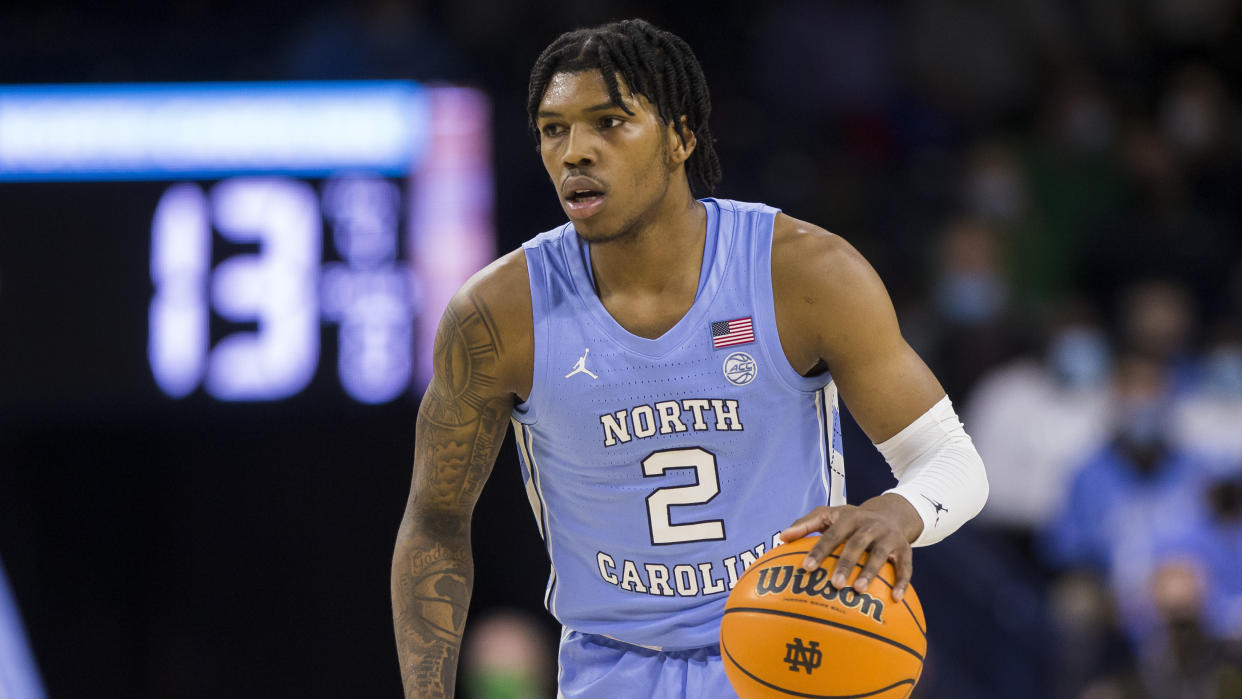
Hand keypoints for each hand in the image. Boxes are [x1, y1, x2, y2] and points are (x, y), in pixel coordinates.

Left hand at [779, 494, 920, 600]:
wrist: (891, 513)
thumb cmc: (852, 520)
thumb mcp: (829, 514)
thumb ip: (805, 524)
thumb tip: (782, 538)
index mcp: (849, 518)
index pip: (832, 534)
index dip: (819, 551)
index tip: (806, 568)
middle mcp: (870, 526)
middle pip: (857, 544)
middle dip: (845, 563)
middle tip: (834, 584)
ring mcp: (889, 537)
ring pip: (880, 555)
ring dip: (870, 572)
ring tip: (859, 590)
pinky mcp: (905, 549)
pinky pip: (905, 567)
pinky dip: (902, 582)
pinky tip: (895, 598)